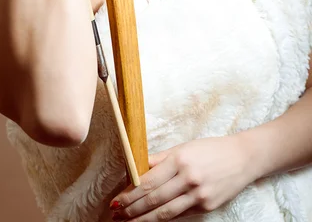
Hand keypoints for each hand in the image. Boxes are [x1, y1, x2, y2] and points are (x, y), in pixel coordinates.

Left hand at [110, 134, 253, 219]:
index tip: (117, 199)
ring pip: (165, 213)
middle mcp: (188, 178)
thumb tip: (137, 167)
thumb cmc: (210, 149)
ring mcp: (199, 195)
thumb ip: (160, 159)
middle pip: (154, 199)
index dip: (131, 193)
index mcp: (180, 159)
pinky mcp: (207, 207)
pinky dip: (165, 220)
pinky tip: (152, 221)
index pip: (148, 181)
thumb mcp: (184, 147)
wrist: (243, 158)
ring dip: (144, 219)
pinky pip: (181, 215)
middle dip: (132, 209)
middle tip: (117, 214)